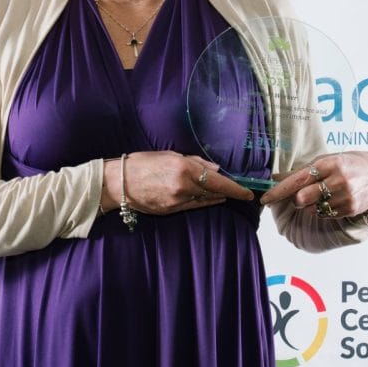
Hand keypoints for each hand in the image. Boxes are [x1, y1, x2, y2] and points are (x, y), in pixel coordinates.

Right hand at [101, 152, 253, 215]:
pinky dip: (201, 202)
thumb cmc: (142, 163)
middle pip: (213, 192)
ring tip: (223, 194)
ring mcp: (177, 201)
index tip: (248, 193)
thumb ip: (194, 162)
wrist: (119, 182)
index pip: (218, 181)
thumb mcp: (169, 156)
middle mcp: (183, 187)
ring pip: (204, 200)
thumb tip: (215, 169)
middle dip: (227, 192)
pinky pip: (192, 206)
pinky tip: (206, 199)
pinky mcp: (171, 211)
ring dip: (215, 197)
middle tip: (239, 192)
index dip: (235, 189)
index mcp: (184, 169)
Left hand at [259, 151, 367, 219]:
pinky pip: (326, 214)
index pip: (297, 180)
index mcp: (327, 164)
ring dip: (312, 205)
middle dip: (297, 199)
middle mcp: (337, 179)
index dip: (278, 191)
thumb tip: (275, 177)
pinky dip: (324, 209)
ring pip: (313, 209)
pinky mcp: (351, 208)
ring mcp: (345, 195)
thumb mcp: (325, 161)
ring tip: (325, 194)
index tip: (265, 199)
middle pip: (301, 198)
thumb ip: (301, 171)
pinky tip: (335, 199)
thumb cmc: (346, 165)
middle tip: (303, 195)